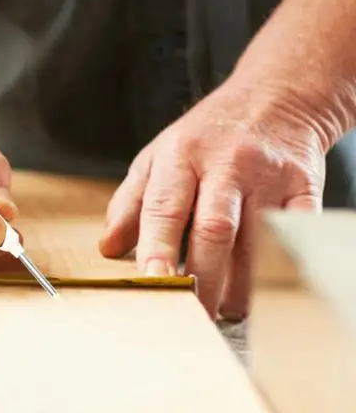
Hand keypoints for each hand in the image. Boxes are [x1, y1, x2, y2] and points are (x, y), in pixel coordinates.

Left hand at [98, 78, 326, 320]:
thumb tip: (107, 248)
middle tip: (191, 316)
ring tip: (224, 312)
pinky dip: (281, 265)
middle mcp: (226, 164)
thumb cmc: (206, 137)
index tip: (153, 283)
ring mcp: (268, 175)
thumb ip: (131, 203)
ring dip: (241, 285)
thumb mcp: (158, 158)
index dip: (158, 248)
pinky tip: (265, 291)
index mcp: (180, 157)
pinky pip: (296, 233)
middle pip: (214, 229)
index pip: (165, 208)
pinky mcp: (304, 186)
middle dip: (202, 279)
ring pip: (256, 240)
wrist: (275, 96)